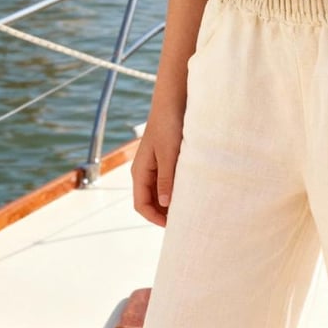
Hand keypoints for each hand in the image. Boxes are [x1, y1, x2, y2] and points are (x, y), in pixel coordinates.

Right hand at [131, 108, 183, 226]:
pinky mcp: (162, 160)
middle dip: (163, 213)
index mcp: (140, 171)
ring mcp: (152, 166)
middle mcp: (143, 171)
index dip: (155, 218)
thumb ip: (166, 179)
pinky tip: (188, 191)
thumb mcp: (169, 154)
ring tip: (188, 208)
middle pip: (149, 201)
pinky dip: (174, 190)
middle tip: (184, 220)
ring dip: (169, 202)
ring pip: (158, 193)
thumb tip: (165, 204)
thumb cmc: (169, 125)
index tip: (174, 225)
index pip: (141, 204)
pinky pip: (165, 181)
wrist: (172, 101)